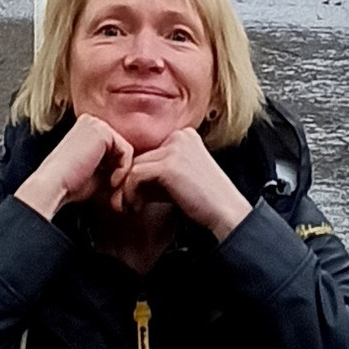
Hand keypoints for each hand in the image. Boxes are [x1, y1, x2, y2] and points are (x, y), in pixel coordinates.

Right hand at [14, 114, 132, 219]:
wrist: (53, 187)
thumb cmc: (71, 186)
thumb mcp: (98, 173)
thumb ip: (112, 166)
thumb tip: (134, 172)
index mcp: (88, 129)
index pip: (116, 149)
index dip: (115, 171)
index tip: (106, 189)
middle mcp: (91, 122)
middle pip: (122, 148)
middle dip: (120, 171)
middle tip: (110, 190)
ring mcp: (96, 124)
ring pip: (126, 150)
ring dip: (121, 172)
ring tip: (109, 186)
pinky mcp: (103, 131)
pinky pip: (127, 151)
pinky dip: (122, 170)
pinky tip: (109, 181)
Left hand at [112, 127, 251, 238]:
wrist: (225, 213)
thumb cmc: (203, 201)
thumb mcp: (176, 178)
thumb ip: (155, 171)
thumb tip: (123, 177)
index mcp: (184, 135)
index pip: (149, 152)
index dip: (138, 175)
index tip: (134, 195)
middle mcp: (179, 136)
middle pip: (140, 157)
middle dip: (130, 183)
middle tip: (126, 204)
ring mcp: (175, 149)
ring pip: (134, 166)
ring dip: (127, 190)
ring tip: (130, 207)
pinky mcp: (169, 165)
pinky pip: (135, 176)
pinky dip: (130, 193)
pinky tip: (136, 207)